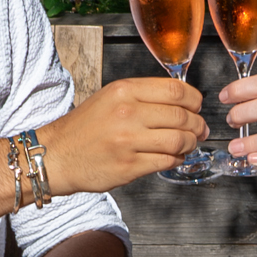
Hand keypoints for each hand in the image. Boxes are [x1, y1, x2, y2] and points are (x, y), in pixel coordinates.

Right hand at [37, 78, 207, 193]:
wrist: (56, 155)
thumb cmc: (85, 128)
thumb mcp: (110, 98)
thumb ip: (143, 96)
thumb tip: (182, 100)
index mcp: (124, 91)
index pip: (176, 90)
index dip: (194, 100)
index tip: (198, 107)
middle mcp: (127, 113)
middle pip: (181, 117)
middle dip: (197, 125)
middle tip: (200, 130)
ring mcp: (128, 141)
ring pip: (179, 141)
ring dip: (191, 144)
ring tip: (189, 144)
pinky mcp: (129, 166)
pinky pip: (167, 161)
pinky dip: (177, 159)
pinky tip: (174, 157)